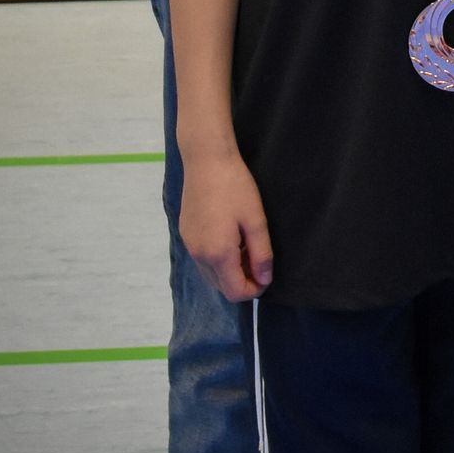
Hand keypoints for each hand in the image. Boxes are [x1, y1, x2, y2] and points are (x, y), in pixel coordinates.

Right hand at [179, 149, 273, 299]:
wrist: (206, 160)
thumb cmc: (235, 187)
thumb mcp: (256, 220)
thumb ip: (261, 254)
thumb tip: (264, 279)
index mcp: (218, 254)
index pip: (235, 292)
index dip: (254, 290)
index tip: (267, 276)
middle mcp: (199, 255)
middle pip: (221, 287)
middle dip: (242, 282)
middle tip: (258, 261)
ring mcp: (189, 245)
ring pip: (211, 275)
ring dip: (230, 272)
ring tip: (246, 249)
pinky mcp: (186, 234)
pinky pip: (202, 260)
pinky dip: (218, 260)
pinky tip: (230, 239)